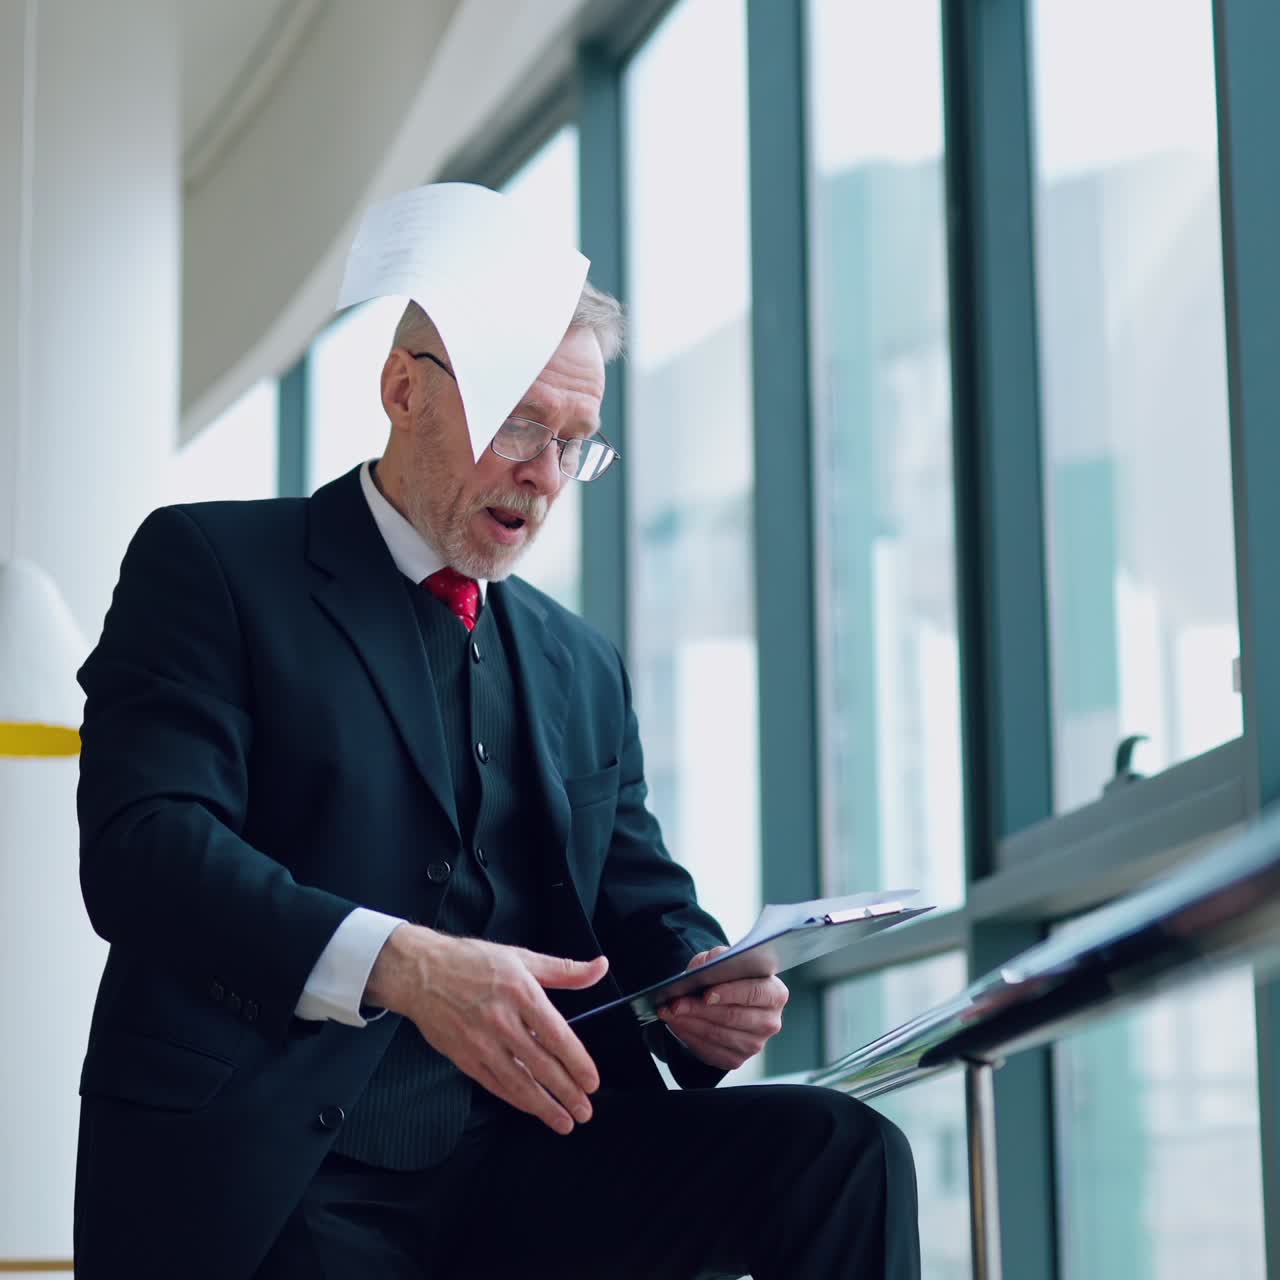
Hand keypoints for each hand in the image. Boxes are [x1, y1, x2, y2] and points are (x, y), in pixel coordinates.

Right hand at [365, 925, 608, 1134]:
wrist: (421, 973)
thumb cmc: (472, 961)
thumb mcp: (522, 957)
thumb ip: (564, 970)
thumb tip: (599, 968)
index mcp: (521, 993)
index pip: (557, 1036)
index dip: (577, 1062)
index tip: (592, 1081)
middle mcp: (502, 1020)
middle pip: (541, 1065)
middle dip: (566, 1092)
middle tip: (585, 1110)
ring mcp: (481, 1042)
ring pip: (518, 1082)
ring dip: (544, 1106)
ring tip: (564, 1121)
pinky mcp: (464, 1057)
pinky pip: (495, 1084)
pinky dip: (516, 1099)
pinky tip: (531, 1108)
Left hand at [657, 945, 787, 1070]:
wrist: (726, 1001)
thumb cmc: (727, 978)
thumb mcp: (723, 961)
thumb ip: (718, 957)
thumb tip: (710, 963)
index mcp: (775, 993)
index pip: (755, 993)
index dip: (730, 993)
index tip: (706, 994)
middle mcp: (770, 1022)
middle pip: (733, 1017)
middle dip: (700, 1009)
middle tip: (676, 1003)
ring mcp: (755, 1044)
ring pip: (719, 1035)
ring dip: (690, 1023)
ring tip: (670, 1012)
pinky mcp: (737, 1059)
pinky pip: (711, 1051)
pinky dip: (690, 1037)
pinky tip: (677, 1025)